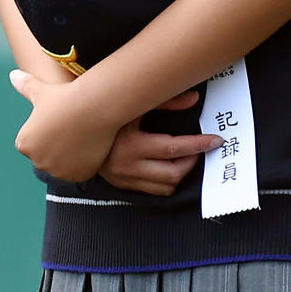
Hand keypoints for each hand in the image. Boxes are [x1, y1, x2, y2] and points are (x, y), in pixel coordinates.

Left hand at [9, 68, 120, 184]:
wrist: (94, 106)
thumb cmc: (64, 97)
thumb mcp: (40, 90)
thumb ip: (24, 86)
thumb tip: (12, 75)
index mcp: (24, 144)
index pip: (33, 141)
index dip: (46, 130)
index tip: (57, 120)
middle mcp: (38, 161)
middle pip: (47, 155)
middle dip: (56, 145)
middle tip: (70, 126)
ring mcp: (59, 171)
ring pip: (63, 165)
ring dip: (68, 156)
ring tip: (80, 135)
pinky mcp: (78, 176)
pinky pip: (78, 171)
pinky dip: (82, 163)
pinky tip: (88, 145)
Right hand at [98, 91, 221, 196]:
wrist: (75, 132)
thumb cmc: (105, 114)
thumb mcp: (133, 105)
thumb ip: (165, 100)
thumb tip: (194, 99)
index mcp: (130, 144)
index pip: (174, 149)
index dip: (198, 145)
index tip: (216, 140)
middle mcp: (127, 166)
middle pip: (173, 172)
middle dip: (193, 160)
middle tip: (203, 147)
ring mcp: (125, 179)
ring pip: (166, 187)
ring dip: (182, 173)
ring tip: (189, 157)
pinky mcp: (124, 186)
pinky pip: (155, 192)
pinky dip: (169, 182)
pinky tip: (173, 167)